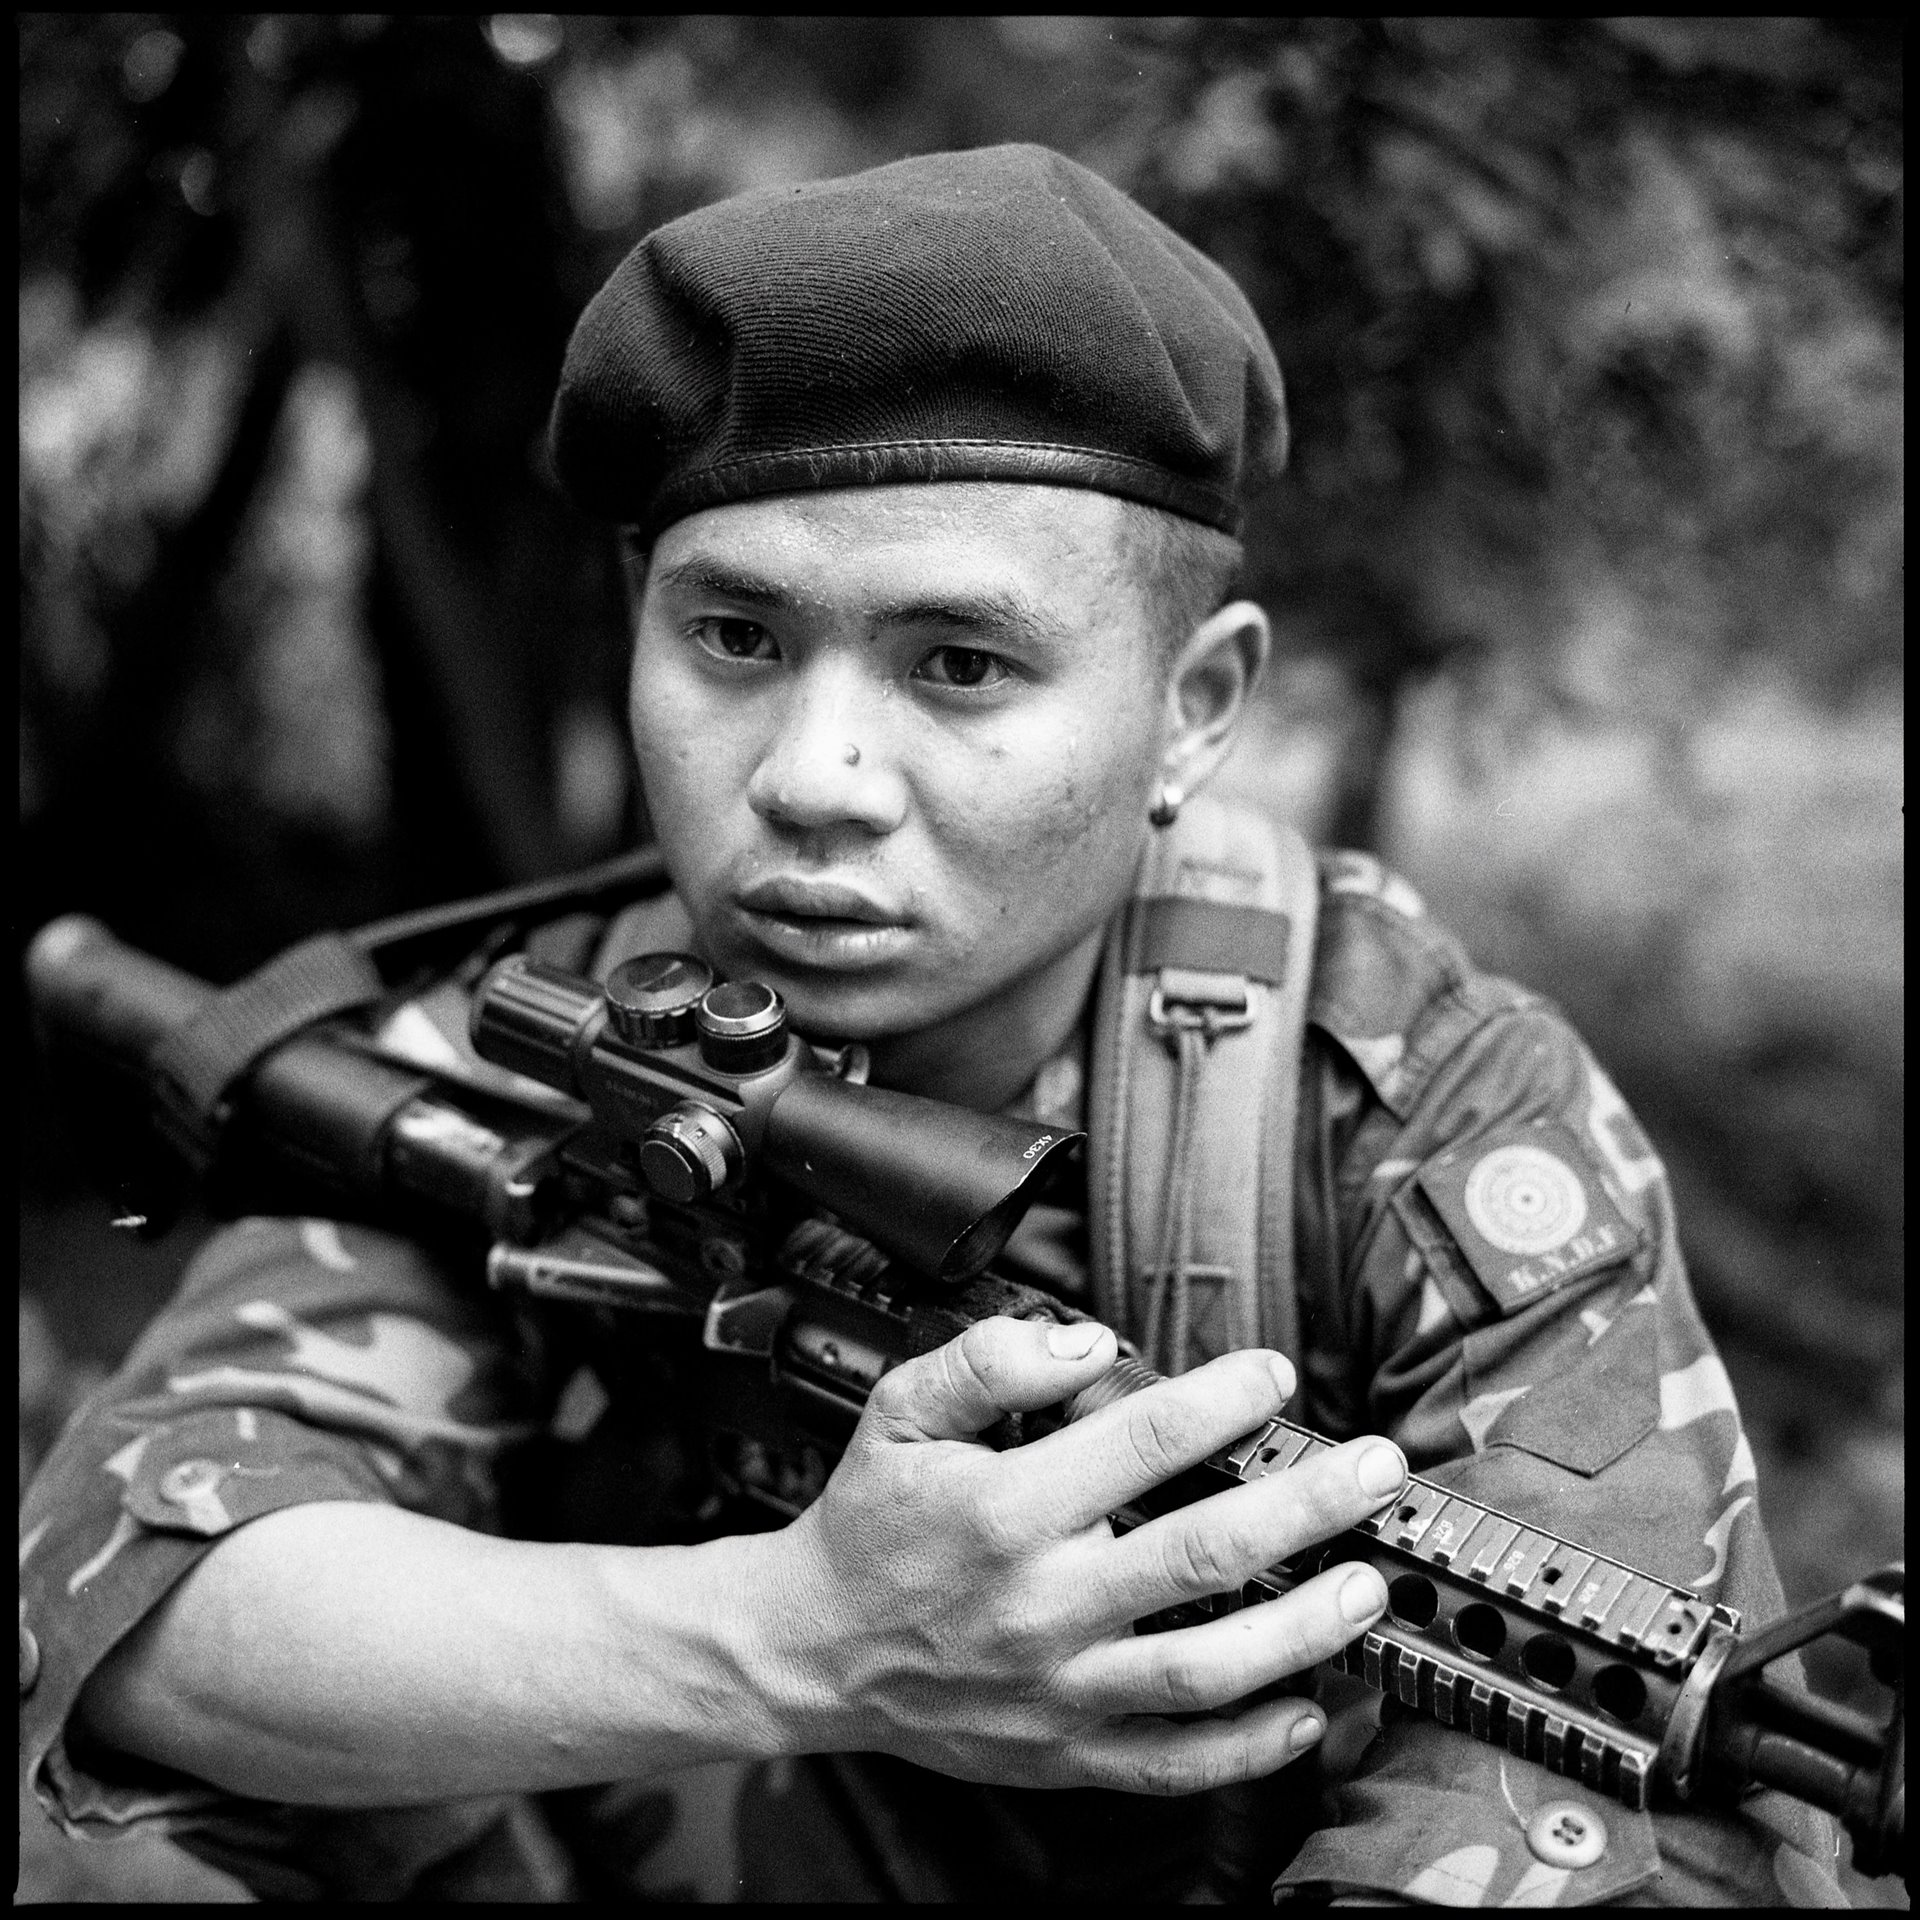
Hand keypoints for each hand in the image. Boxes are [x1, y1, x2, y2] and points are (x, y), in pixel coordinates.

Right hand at [747, 1315, 1402, 1793]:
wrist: (812, 1649)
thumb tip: (1090, 1346)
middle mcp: (1039, 1601)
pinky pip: (1172, 1762)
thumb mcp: (899, 1412)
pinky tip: (1305, 1710)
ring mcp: (1058, 1687)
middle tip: (1374, 1472)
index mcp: (1002, 1509)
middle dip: (1304, 1507)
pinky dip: (1248, 1747)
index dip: (1221, 1400)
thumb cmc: (869, 1524)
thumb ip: (989, 1361)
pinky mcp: (1065, 1751)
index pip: (1139, 1441)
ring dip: (1302, 1630)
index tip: (1272, 1374)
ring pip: (1206, 1669)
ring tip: (1366, 1588)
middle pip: (1200, 1553)